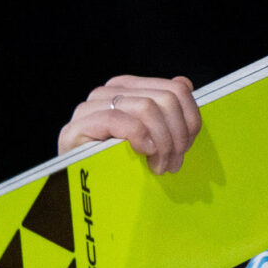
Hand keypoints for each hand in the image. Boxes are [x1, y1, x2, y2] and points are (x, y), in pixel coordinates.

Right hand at [59, 75, 201, 174]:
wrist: (81, 185)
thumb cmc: (119, 160)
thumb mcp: (151, 134)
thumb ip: (166, 109)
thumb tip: (185, 83)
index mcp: (127, 88)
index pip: (176, 90)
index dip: (190, 119)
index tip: (187, 146)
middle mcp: (108, 91)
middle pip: (166, 99)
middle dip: (178, 136)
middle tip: (173, 163)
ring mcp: (90, 107)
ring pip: (147, 108)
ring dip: (162, 142)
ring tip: (159, 166)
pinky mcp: (77, 126)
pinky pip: (118, 119)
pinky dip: (138, 136)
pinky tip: (143, 152)